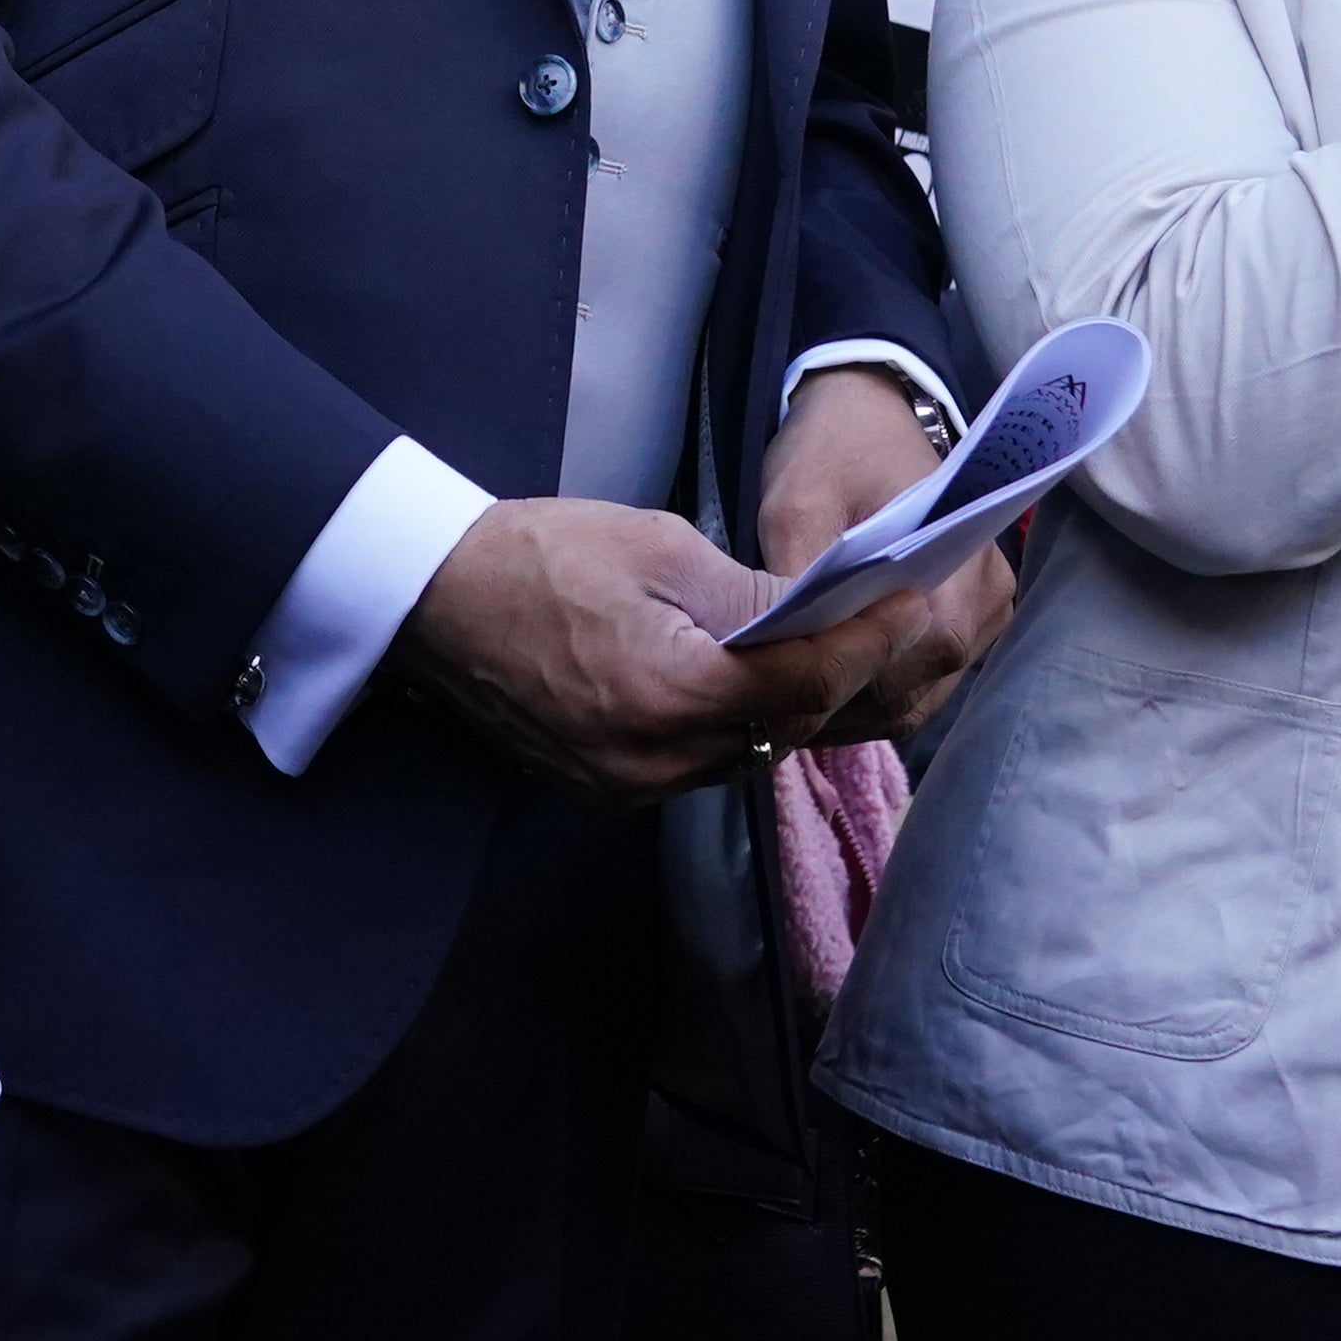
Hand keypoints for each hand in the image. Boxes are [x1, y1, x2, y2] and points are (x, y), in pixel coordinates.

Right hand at [388, 496, 894, 806]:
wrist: (431, 599)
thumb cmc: (538, 554)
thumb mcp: (659, 549)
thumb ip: (752, 597)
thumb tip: (826, 615)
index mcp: (669, 694)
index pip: (805, 683)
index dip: (867, 642)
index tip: (909, 604)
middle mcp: (652, 762)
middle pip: (784, 728)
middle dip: (836, 674)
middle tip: (876, 618)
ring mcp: (626, 787)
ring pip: (746, 754)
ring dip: (787, 705)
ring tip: (818, 646)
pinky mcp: (605, 791)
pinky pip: (698, 765)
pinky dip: (732, 725)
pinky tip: (743, 680)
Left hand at [759, 365, 1012, 744]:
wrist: (868, 412)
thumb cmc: (832, 452)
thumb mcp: (797, 505)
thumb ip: (800, 578)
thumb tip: (790, 652)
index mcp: (959, 566)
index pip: (917, 663)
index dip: (853, 689)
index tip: (789, 698)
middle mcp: (988, 598)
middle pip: (920, 690)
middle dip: (851, 706)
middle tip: (781, 711)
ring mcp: (987, 612)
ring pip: (924, 694)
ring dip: (864, 705)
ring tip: (799, 703)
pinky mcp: (974, 619)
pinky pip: (930, 678)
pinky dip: (883, 690)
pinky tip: (832, 684)